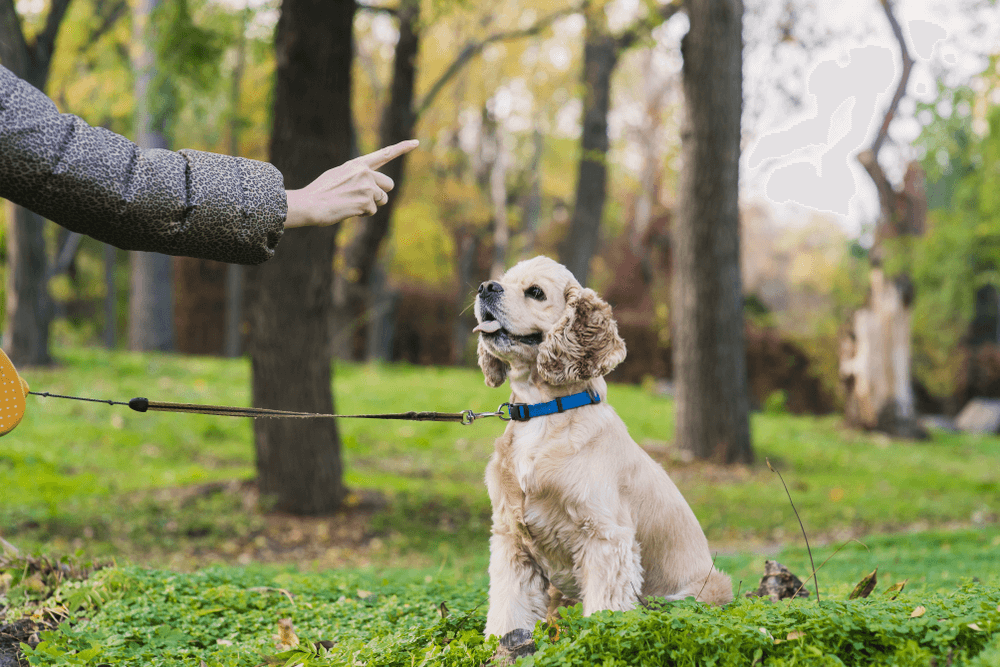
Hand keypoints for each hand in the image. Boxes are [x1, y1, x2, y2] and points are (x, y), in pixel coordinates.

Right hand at [283, 139, 418, 227]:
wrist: (310, 204)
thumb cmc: (321, 192)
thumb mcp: (339, 175)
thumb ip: (357, 176)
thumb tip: (372, 186)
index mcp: (358, 164)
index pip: (384, 154)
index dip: (402, 148)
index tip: (416, 143)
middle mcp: (365, 173)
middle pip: (389, 184)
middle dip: (381, 193)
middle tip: (364, 197)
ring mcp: (367, 187)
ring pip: (382, 199)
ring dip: (371, 205)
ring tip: (351, 203)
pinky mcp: (366, 202)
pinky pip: (372, 211)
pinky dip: (362, 213)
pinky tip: (348, 209)